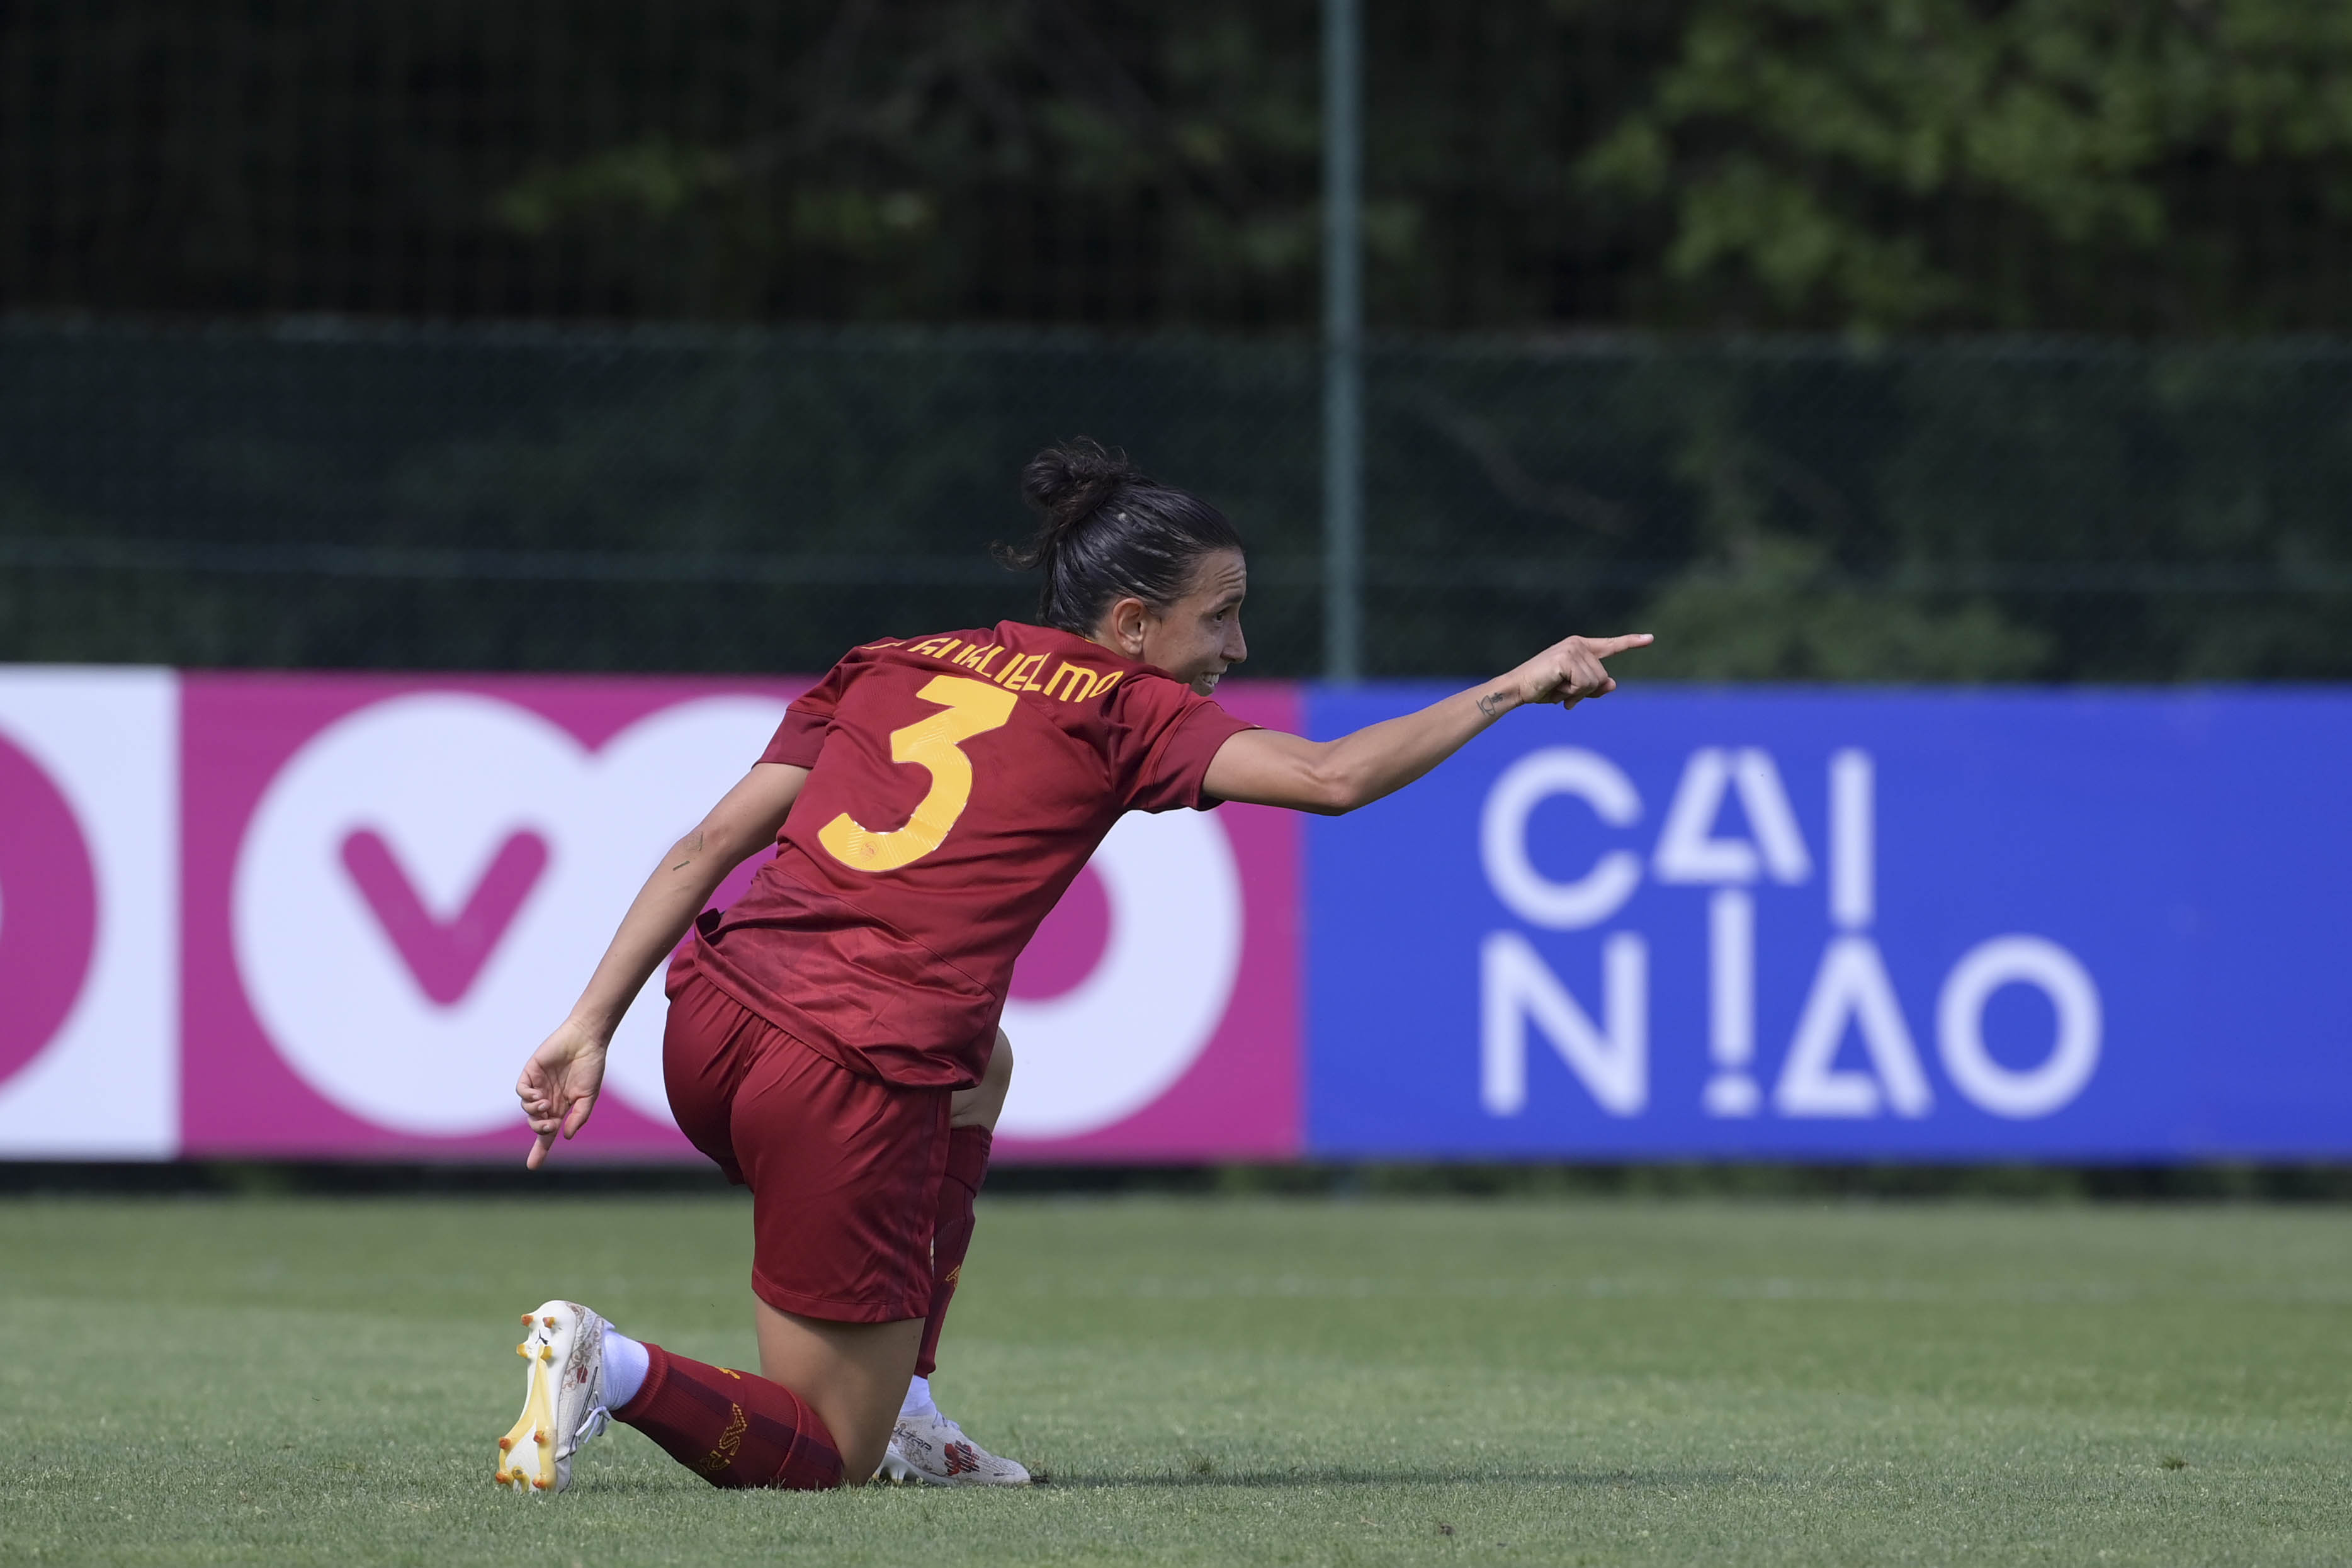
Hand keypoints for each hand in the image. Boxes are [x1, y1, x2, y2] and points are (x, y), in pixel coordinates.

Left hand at [517, 1018, 609, 1169]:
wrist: (586, 1040)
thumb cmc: (591, 1066)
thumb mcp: (589, 1096)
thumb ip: (579, 1116)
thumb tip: (564, 1136)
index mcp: (562, 1107)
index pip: (548, 1134)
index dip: (540, 1150)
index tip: (533, 1167)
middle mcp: (549, 1099)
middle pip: (536, 1124)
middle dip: (540, 1130)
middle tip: (550, 1126)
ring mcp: (539, 1086)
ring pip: (527, 1109)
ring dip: (534, 1113)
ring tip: (546, 1105)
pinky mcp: (531, 1072)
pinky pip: (521, 1091)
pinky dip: (527, 1098)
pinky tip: (538, 1097)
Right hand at [1513, 632, 1653, 708]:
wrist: (1518, 688)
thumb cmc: (1543, 688)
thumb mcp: (1573, 690)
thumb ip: (1594, 687)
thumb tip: (1613, 684)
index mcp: (1580, 647)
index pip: (1611, 645)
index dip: (1631, 642)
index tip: (1650, 639)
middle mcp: (1578, 644)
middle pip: (1603, 677)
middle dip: (1585, 692)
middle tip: (1563, 693)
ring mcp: (1572, 649)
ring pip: (1595, 682)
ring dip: (1576, 694)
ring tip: (1557, 689)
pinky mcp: (1566, 658)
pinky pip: (1584, 684)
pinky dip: (1571, 693)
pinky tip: (1556, 688)